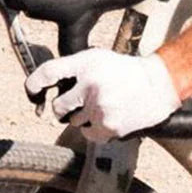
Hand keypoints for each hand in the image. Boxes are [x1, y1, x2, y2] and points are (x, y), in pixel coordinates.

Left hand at [25, 49, 180, 140]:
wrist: (159, 84)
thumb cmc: (126, 71)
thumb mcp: (99, 58)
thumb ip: (75, 69)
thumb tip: (47, 86)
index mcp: (87, 64)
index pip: (48, 72)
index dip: (34, 84)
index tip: (32, 91)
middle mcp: (90, 84)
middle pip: (58, 106)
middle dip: (65, 107)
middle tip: (82, 101)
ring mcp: (99, 107)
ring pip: (74, 121)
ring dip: (84, 117)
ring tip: (105, 104)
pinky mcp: (108, 126)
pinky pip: (88, 134)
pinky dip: (96, 129)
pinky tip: (110, 115)